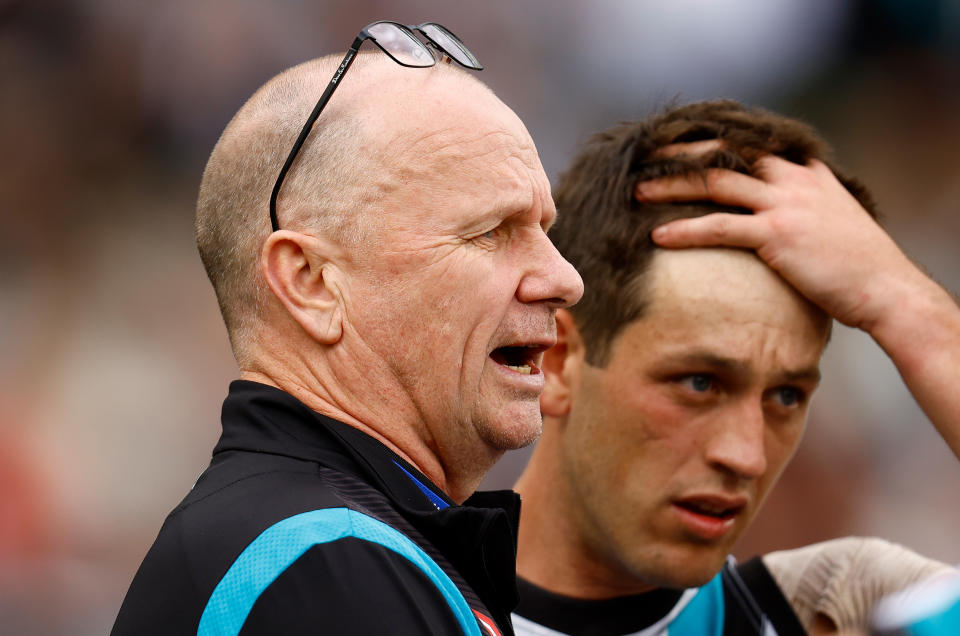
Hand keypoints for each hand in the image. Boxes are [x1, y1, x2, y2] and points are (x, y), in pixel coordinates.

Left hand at [638, 155, 959, 449]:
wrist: (884, 287)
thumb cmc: (855, 262)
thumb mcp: (830, 217)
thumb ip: (801, 202)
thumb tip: (767, 212)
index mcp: (804, 171)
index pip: (748, 142)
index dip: (709, 141)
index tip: (675, 143)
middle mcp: (793, 178)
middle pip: (725, 153)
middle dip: (680, 153)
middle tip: (644, 156)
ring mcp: (785, 203)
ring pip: (715, 184)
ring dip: (671, 186)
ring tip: (637, 191)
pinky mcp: (777, 233)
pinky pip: (720, 227)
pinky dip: (685, 230)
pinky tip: (659, 235)